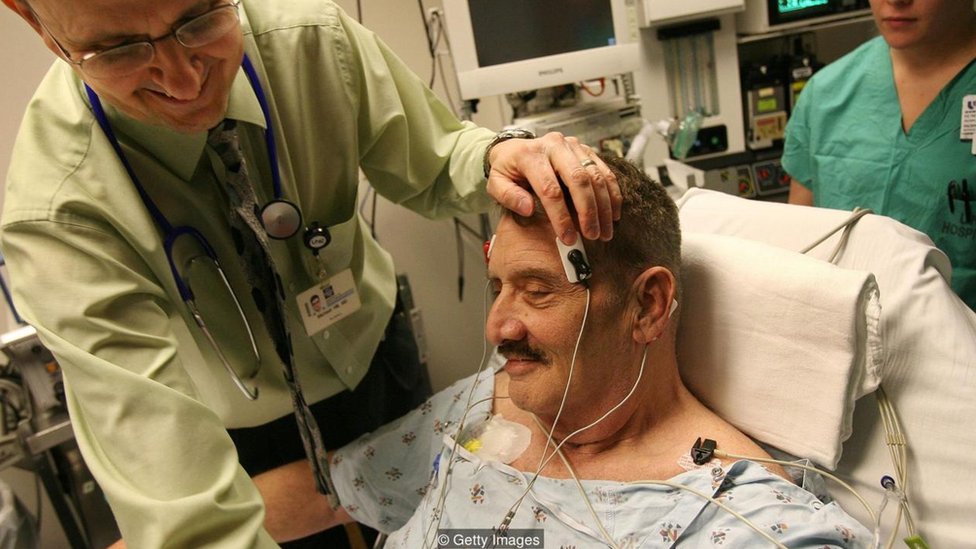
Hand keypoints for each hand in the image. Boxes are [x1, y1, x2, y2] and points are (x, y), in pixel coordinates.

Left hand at [486, 132, 621, 243]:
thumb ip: (508, 196)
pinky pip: (604, 171)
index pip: (550, 189)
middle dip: (589, 211)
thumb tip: (528, 209)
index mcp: (530, 155)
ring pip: (596, 176)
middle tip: (593, 235)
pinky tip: (613, 214)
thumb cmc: (507, 169)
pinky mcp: (586, 150)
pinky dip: (612, 194)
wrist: (515, 148)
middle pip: (579, 180)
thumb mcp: (496, 183)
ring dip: (604, 206)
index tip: (568, 237)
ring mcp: (573, 146)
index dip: (561, 216)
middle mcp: (554, 146)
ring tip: (605, 232)